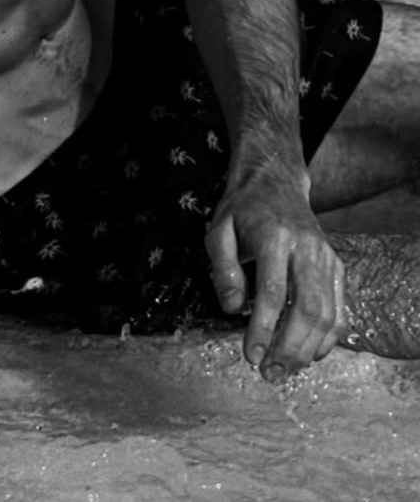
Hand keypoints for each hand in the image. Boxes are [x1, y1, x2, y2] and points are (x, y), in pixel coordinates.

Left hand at [205, 163, 346, 378]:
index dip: (263, 330)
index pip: (273, 293)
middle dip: (289, 349)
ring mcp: (326, 257)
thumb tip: (232, 308)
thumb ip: (223, 268)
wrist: (276, 182)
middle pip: (307, 309)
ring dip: (307, 350)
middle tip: (270, 374)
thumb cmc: (242, 210)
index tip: (251, 357)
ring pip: (327, 314)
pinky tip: (308, 355)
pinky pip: (339, 310)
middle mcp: (307, 248)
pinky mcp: (337, 266)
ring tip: (284, 370)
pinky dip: (328, 339)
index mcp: (275, 237)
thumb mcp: (218, 230)